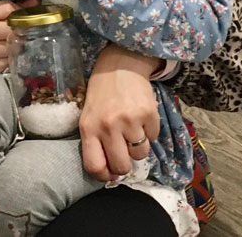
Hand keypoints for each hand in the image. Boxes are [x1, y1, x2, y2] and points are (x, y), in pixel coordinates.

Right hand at [0, 0, 39, 75]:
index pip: (7, 8)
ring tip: (12, 44)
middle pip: (11, 28)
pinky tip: (4, 56)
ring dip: (16, 46)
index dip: (20, 12)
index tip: (22, 16)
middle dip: (20, 30)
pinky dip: (10, 58)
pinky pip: (7, 61)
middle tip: (21, 31)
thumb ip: (6, 9)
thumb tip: (35, 1)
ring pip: (12, 46)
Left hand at [79, 44, 160, 181]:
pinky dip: (149, 132)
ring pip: (140, 154)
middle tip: (124, 152)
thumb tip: (111, 173)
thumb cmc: (102, 95)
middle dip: (125, 164)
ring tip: (131, 128)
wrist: (120, 66)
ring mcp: (130, 121)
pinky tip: (140, 117)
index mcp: (89, 128)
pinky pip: (153, 138)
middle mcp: (108, 127)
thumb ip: (95, 142)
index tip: (110, 173)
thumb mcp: (89, 116)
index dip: (104, 176)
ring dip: (138, 146)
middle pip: (122, 166)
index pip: (94, 166)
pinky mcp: (149, 115)